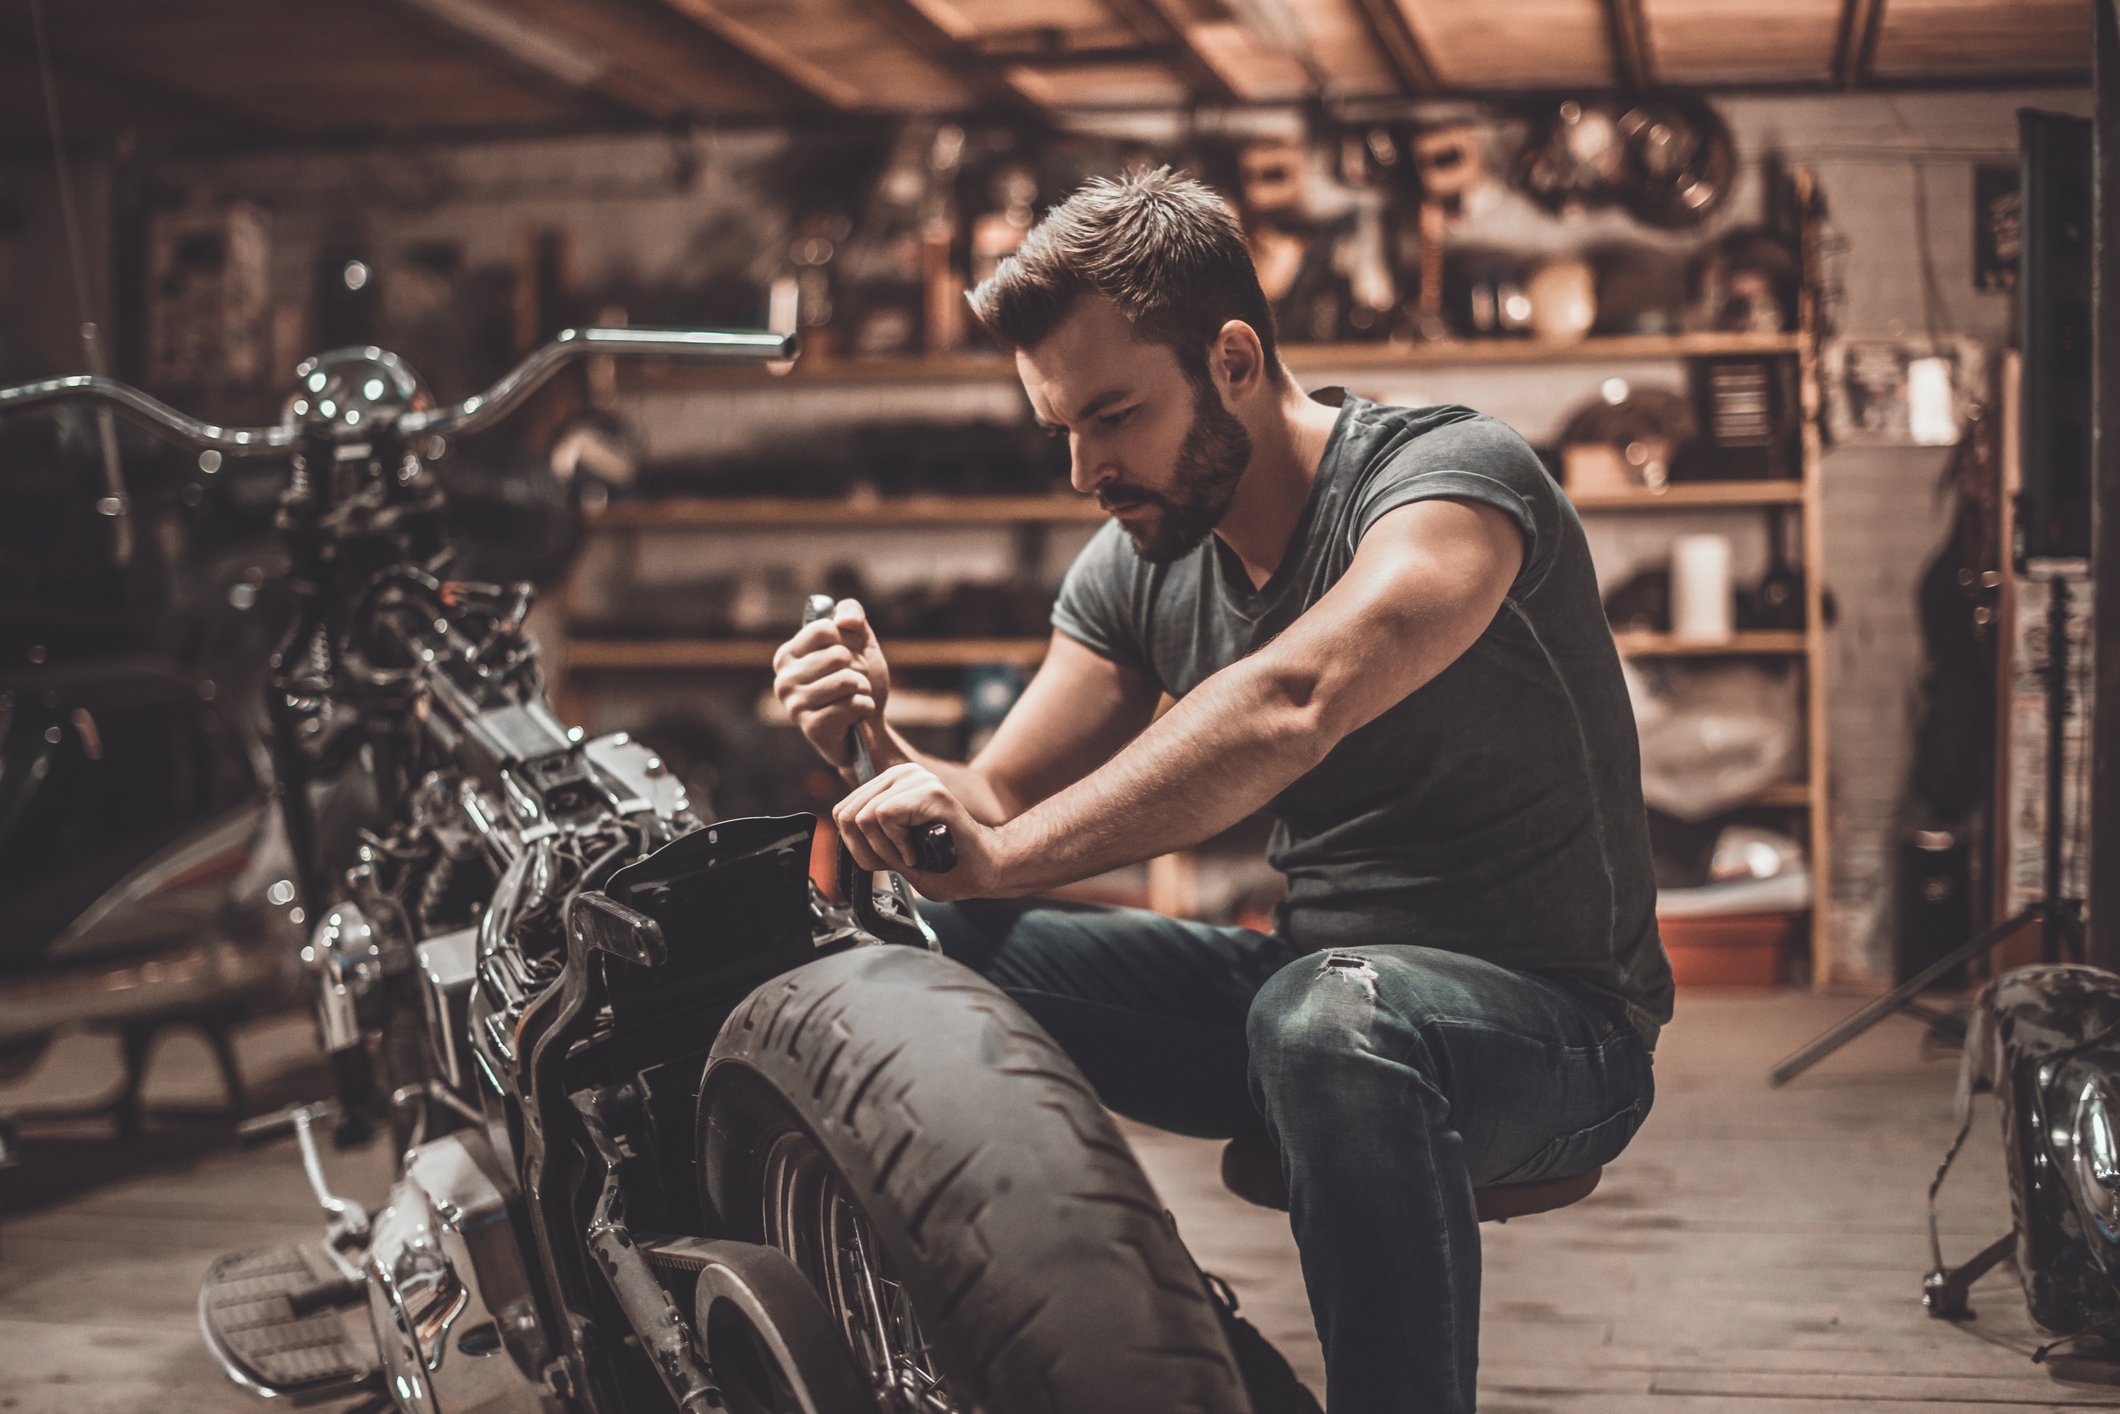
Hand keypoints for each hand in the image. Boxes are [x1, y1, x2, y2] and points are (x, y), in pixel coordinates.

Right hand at [772, 598, 890, 769]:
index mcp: (788, 655)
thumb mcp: (860, 642)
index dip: (848, 640)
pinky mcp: (812, 728)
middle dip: (859, 669)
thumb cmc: (859, 682)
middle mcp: (783, 679)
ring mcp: (794, 705)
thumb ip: (851, 614)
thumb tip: (845, 620)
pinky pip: (854, 704)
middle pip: (838, 655)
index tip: (847, 656)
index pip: (824, 628)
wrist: (869, 728)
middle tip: (853, 684)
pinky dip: (866, 707)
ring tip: (854, 698)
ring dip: (863, 689)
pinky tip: (855, 717)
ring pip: (847, 681)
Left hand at [833, 763, 1011, 901]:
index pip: (842, 812)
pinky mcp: (929, 790)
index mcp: (890, 784)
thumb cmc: (942, 864)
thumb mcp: (889, 849)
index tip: (890, 856)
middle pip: (847, 815)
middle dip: (870, 850)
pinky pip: (884, 817)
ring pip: (864, 818)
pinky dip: (898, 845)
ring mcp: (917, 779)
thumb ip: (864, 834)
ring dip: (887, 850)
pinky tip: (920, 850)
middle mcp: (902, 774)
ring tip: (914, 853)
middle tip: (902, 858)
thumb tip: (840, 822)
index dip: (858, 846)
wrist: (983, 870)